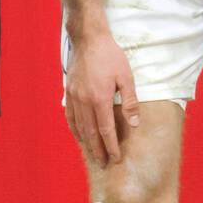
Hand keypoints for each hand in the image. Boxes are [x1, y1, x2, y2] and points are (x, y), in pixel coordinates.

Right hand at [65, 30, 138, 163]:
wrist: (88, 39)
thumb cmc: (110, 56)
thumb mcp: (126, 77)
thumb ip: (130, 102)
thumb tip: (134, 123)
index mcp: (100, 98)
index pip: (106, 130)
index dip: (111, 146)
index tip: (115, 158)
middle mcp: (85, 101)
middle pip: (91, 133)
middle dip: (98, 150)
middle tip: (103, 164)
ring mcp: (74, 97)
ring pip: (79, 126)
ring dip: (86, 143)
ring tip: (92, 155)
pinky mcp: (68, 92)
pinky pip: (70, 116)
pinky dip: (74, 129)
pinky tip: (79, 136)